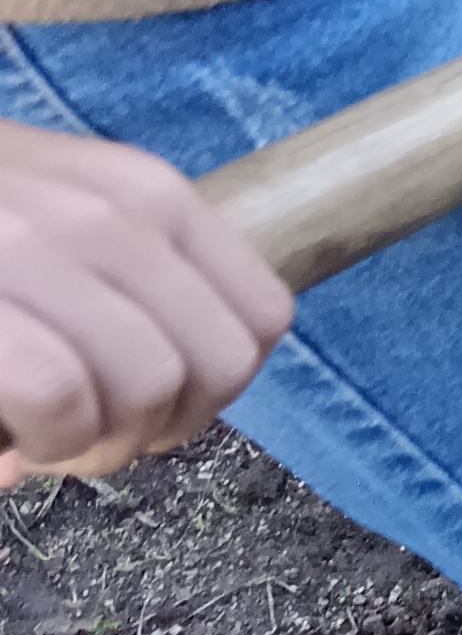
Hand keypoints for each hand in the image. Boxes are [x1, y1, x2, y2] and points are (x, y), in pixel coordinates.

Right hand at [0, 123, 293, 485]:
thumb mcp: (51, 217)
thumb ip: (129, 280)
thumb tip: (198, 384)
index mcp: (141, 191)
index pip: (262, 319)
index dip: (215, 390)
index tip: (151, 407)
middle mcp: (102, 212)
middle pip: (213, 370)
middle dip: (155, 429)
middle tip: (78, 436)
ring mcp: (32, 249)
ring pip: (144, 390)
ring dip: (89, 443)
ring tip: (30, 435)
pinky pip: (60, 401)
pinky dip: (35, 442)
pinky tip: (2, 437)